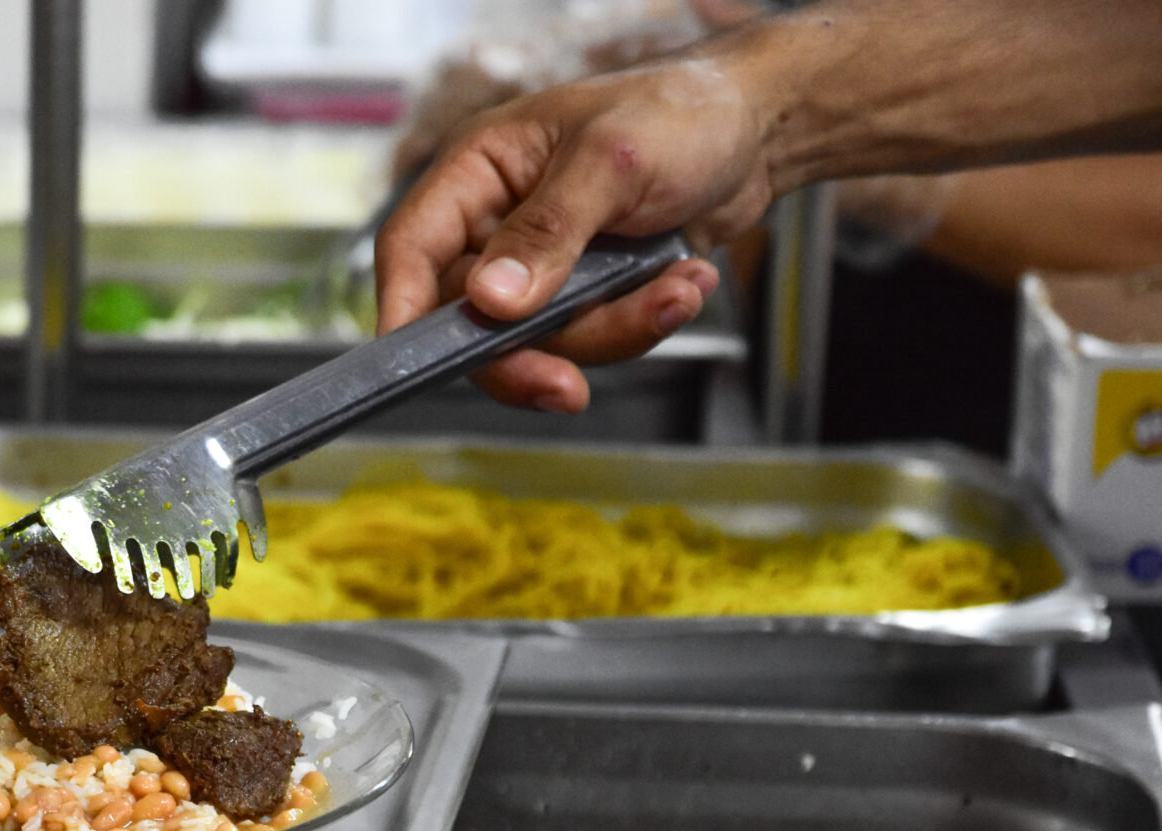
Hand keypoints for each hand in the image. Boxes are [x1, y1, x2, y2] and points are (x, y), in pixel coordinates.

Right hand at [376, 54, 768, 410]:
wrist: (756, 131)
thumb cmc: (679, 113)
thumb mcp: (610, 163)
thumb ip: (548, 232)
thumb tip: (493, 299)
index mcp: (479, 171)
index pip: (412, 248)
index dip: (406, 310)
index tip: (421, 363)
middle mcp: (498, 222)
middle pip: (473, 318)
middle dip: (530, 353)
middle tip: (566, 386)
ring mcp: (542, 264)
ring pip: (541, 340)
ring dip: (613, 328)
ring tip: (677, 290)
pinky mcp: (585, 292)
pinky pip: (592, 338)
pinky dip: (640, 322)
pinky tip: (682, 283)